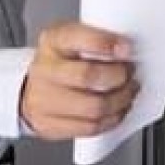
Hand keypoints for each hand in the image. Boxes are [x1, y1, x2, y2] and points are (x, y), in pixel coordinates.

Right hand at [20, 22, 138, 140]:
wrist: (34, 86)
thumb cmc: (63, 60)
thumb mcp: (78, 37)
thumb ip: (101, 38)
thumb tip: (128, 49)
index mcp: (54, 41)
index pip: (77, 38)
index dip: (106, 44)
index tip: (126, 48)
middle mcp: (45, 70)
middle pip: (88, 76)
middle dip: (119, 75)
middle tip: (129, 72)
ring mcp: (43, 100)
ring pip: (93, 107)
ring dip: (121, 100)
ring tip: (128, 91)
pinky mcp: (50, 125)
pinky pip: (89, 127)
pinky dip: (112, 119)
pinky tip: (118, 109)